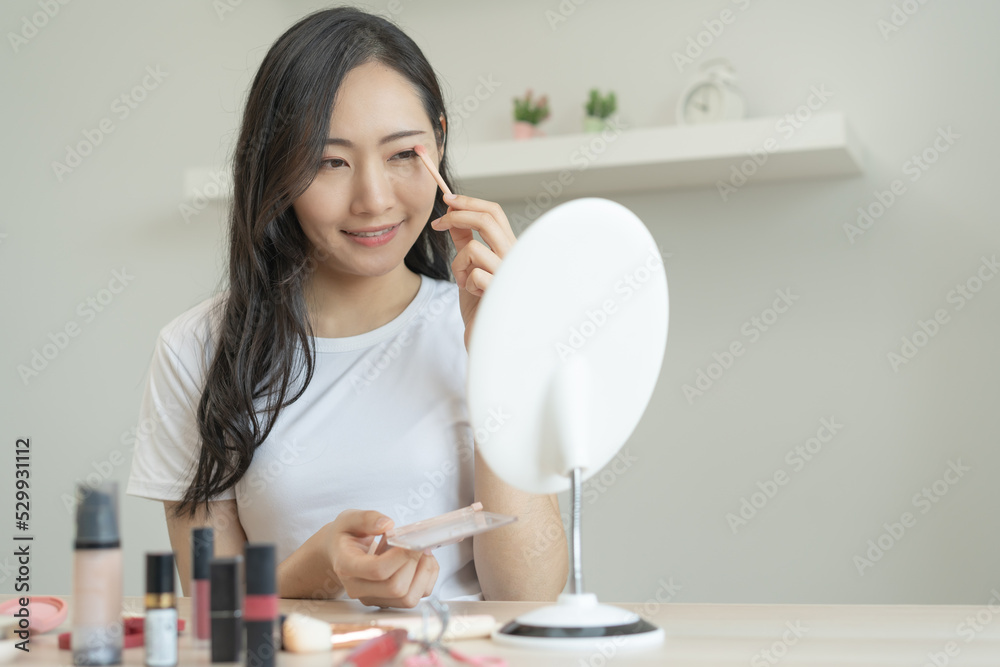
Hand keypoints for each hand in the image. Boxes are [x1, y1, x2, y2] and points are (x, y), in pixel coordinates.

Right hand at [324, 510, 438, 607]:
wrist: (338, 553)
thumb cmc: (345, 536)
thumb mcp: (349, 519)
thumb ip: (366, 518)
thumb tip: (387, 524)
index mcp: (347, 566)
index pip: (377, 570)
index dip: (400, 556)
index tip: (410, 541)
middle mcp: (358, 588)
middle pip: (395, 587)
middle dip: (413, 563)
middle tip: (419, 544)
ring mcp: (373, 597)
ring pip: (408, 599)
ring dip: (424, 574)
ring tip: (422, 552)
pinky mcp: (386, 601)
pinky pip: (414, 598)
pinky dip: (426, 580)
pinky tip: (421, 562)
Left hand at [431, 193, 516, 350]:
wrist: (487, 338)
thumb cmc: (481, 306)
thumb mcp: (469, 267)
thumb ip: (465, 241)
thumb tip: (452, 215)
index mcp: (508, 248)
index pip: (494, 212)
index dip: (468, 202)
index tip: (446, 200)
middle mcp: (514, 257)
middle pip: (488, 218)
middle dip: (458, 215)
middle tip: (439, 222)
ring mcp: (510, 274)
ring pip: (473, 249)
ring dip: (458, 264)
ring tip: (463, 280)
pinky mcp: (501, 291)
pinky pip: (473, 274)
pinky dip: (464, 283)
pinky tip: (473, 295)